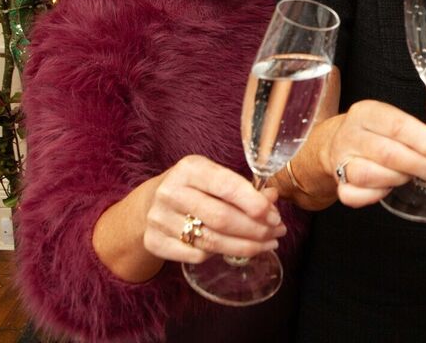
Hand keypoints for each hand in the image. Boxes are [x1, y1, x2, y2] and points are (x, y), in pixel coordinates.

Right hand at [142, 154, 285, 264]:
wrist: (148, 204)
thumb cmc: (192, 188)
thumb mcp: (215, 177)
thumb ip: (244, 188)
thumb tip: (272, 198)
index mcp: (189, 169)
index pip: (227, 186)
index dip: (254, 204)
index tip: (275, 216)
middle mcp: (171, 191)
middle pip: (221, 218)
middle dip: (255, 230)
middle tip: (277, 233)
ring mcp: (159, 218)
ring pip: (211, 241)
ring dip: (245, 246)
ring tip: (267, 245)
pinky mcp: (154, 242)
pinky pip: (196, 255)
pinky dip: (219, 254)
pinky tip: (233, 249)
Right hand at [319, 100, 425, 207]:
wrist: (336, 142)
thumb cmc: (373, 133)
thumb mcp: (394, 121)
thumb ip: (421, 131)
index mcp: (366, 113)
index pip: (399, 126)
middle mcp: (351, 134)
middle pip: (387, 153)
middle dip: (419, 165)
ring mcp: (340, 160)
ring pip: (370, 175)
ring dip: (399, 179)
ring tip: (411, 176)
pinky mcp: (338, 183)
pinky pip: (354, 195)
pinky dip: (375, 195)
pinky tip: (388, 188)